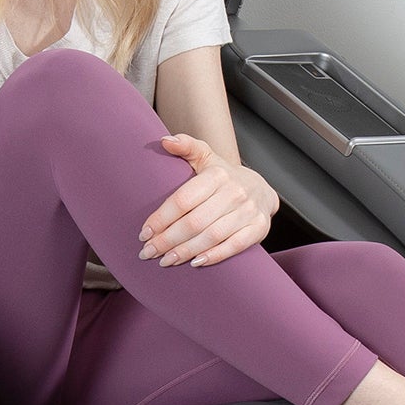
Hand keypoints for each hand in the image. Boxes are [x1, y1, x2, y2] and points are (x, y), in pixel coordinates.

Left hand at [138, 135, 278, 266]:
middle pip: (194, 221)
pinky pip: (234, 245)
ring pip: (212, 236)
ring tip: (165, 260)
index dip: (161, 218)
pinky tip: (195, 262)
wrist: (261, 189)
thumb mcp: (205, 157)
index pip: (183, 200)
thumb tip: (165, 141)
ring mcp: (248, 211)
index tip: (144, 233)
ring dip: (185, 251)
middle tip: (148, 252)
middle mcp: (235, 192)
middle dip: (167, 240)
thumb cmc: (224, 177)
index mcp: (217, 174)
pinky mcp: (258, 228)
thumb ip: (186, 146)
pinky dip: (214, 256)